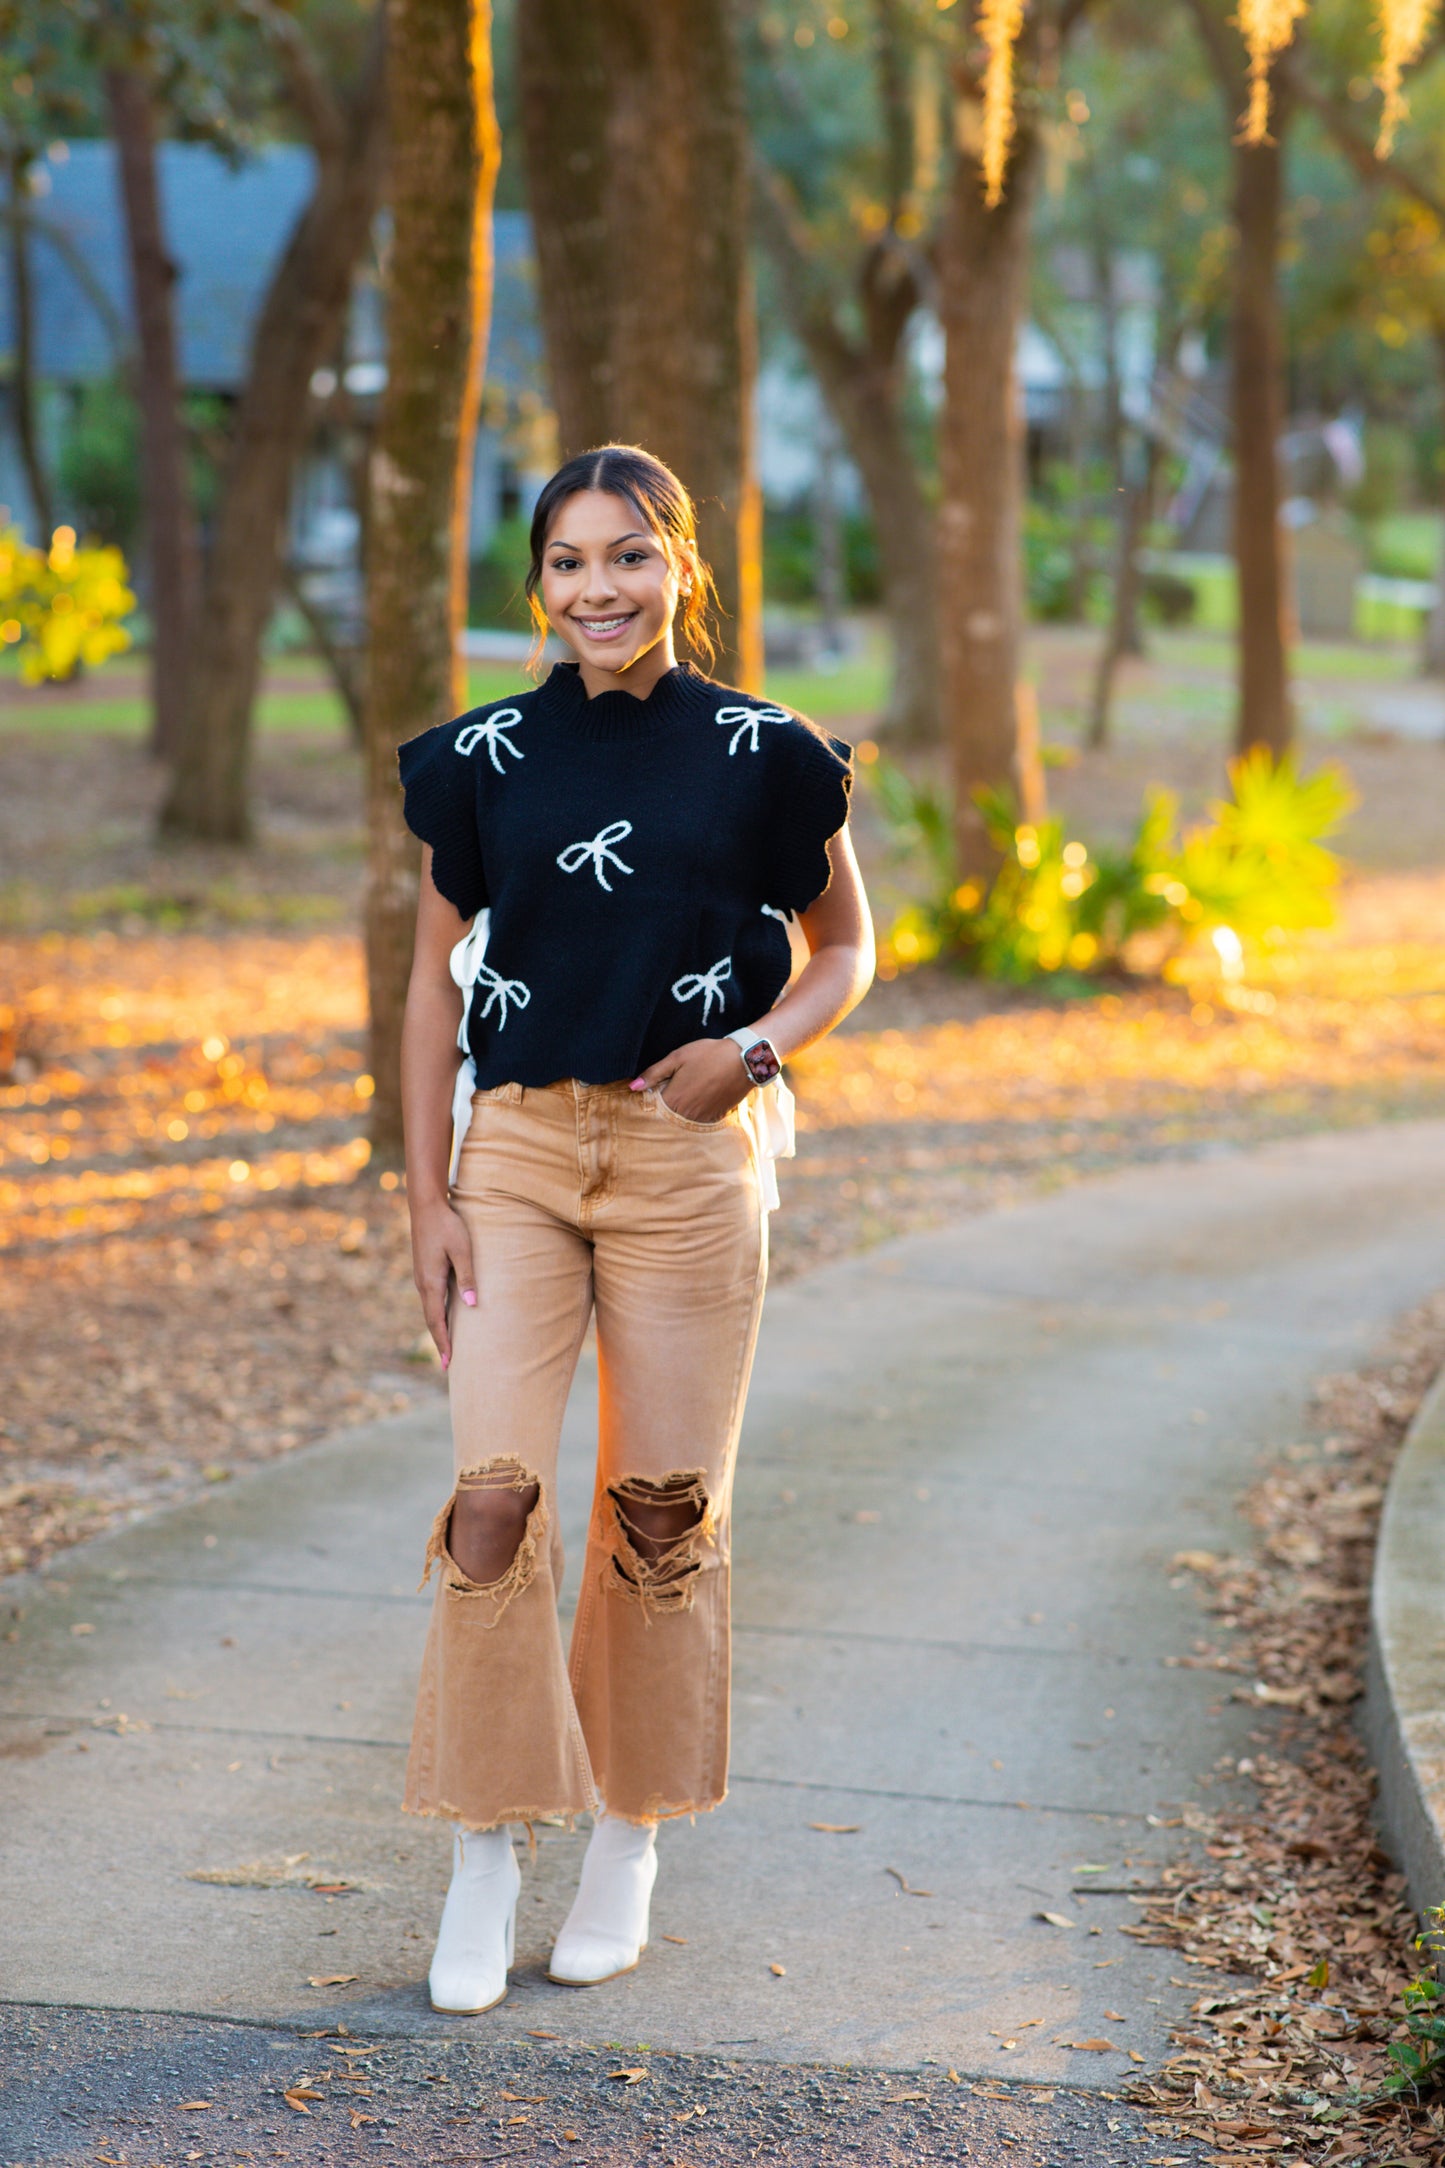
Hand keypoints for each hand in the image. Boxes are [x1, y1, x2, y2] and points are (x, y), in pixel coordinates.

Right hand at [409, 1195, 475, 1369]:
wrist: (426, 1206)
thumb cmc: (448, 1226)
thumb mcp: (462, 1249)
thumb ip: (467, 1276)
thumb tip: (471, 1304)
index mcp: (431, 1282)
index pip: (436, 1320)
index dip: (443, 1342)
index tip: (448, 1363)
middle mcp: (423, 1284)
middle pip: (431, 1320)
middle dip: (440, 1342)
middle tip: (448, 1365)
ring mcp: (422, 1277)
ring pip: (430, 1310)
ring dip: (438, 1329)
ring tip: (448, 1346)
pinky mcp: (425, 1271)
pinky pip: (431, 1299)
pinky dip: (437, 1315)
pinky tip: (444, 1318)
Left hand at [631, 1038, 751, 1123]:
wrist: (745, 1060)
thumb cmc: (709, 1054)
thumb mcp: (678, 1057)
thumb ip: (654, 1073)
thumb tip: (633, 1087)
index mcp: (673, 1099)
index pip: (652, 1107)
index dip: (650, 1098)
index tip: (653, 1090)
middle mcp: (686, 1114)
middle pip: (667, 1116)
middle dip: (665, 1106)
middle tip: (673, 1089)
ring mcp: (702, 1118)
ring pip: (682, 1120)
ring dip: (680, 1110)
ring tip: (689, 1091)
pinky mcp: (715, 1117)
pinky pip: (699, 1120)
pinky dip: (696, 1112)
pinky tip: (700, 1096)